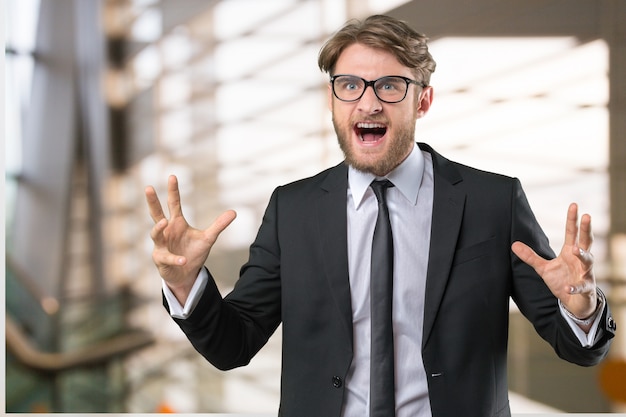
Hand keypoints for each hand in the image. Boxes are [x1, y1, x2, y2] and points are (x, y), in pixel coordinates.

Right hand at [145, 175, 235, 304]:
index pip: (174, 203)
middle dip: (152, 201)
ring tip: (163, 222)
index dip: (173, 190)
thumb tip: (234, 212)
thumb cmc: (193, 253)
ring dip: (158, 228)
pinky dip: (175, 259)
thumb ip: (219, 225)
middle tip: (149, 188)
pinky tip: (183, 260)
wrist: (186, 274)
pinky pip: (166, 258)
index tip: (173, 176)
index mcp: (176, 223)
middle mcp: (166, 231)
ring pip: (155, 234)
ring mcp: (161, 245)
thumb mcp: (208, 238)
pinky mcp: (160, 259)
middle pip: (156, 213)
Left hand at [512, 203, 596, 323]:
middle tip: (586, 216)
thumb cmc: (562, 281)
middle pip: (585, 242)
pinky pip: (581, 287)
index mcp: (570, 252)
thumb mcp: (543, 268)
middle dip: (586, 229)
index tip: (574, 205)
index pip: (572, 233)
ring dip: (583, 255)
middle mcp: (580, 260)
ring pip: (588, 261)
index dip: (572, 220)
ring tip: (575, 249)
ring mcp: (585, 274)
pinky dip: (574, 287)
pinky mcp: (585, 289)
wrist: (575, 303)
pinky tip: (568, 287)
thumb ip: (530, 256)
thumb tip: (513, 244)